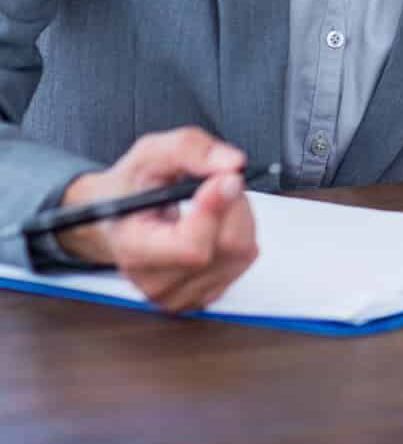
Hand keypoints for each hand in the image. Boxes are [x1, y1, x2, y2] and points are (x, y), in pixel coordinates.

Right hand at [54, 127, 258, 312]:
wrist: (117, 215)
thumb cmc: (131, 187)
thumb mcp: (150, 152)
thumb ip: (189, 149)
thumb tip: (232, 165)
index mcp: (133, 250)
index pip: (190, 248)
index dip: (216, 211)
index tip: (226, 178)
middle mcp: (155, 282)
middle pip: (226, 246)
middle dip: (233, 204)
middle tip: (219, 180)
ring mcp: (181, 294)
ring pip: (241, 252)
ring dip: (239, 216)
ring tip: (212, 201)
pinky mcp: (204, 295)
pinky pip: (244, 261)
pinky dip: (241, 233)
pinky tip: (217, 222)